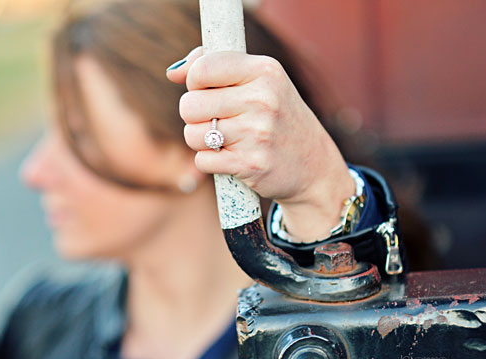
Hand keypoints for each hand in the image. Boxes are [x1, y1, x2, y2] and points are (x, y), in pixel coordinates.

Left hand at [167, 48, 354, 242]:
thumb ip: (215, 66)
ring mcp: (258, 133)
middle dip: (195, 116)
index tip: (208, 91)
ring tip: (224, 139)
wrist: (312, 165)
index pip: (203, 68)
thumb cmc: (275, 118)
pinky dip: (209, 161)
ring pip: (192, 134)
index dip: (195, 82)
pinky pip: (202, 160)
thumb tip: (173, 72)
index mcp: (264, 71)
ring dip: (200, 141)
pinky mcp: (250, 164)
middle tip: (216, 120)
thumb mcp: (258, 81)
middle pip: (189, 105)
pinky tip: (230, 157)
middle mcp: (263, 99)